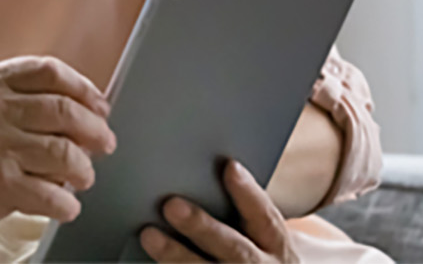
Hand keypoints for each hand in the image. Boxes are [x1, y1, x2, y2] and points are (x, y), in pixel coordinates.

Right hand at [0, 56, 117, 256]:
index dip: (83, 88)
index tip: (98, 104)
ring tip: (84, 177)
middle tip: (104, 143)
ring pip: (66, 153)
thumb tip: (55, 106)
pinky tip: (65, 206)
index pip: (49, 72)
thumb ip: (3, 94)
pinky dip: (66, 203)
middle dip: (95, 129)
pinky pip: (51, 195)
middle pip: (65, 111)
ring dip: (84, 168)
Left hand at [138, 160, 299, 262]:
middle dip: (201, 227)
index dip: (248, 192)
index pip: (264, 216)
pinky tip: (147, 257)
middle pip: (232, 247)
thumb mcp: (261, 232)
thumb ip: (238, 208)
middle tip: (171, 205)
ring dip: (176, 255)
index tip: (230, 167)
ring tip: (148, 235)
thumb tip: (203, 171)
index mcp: (275, 244)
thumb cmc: (255, 247)